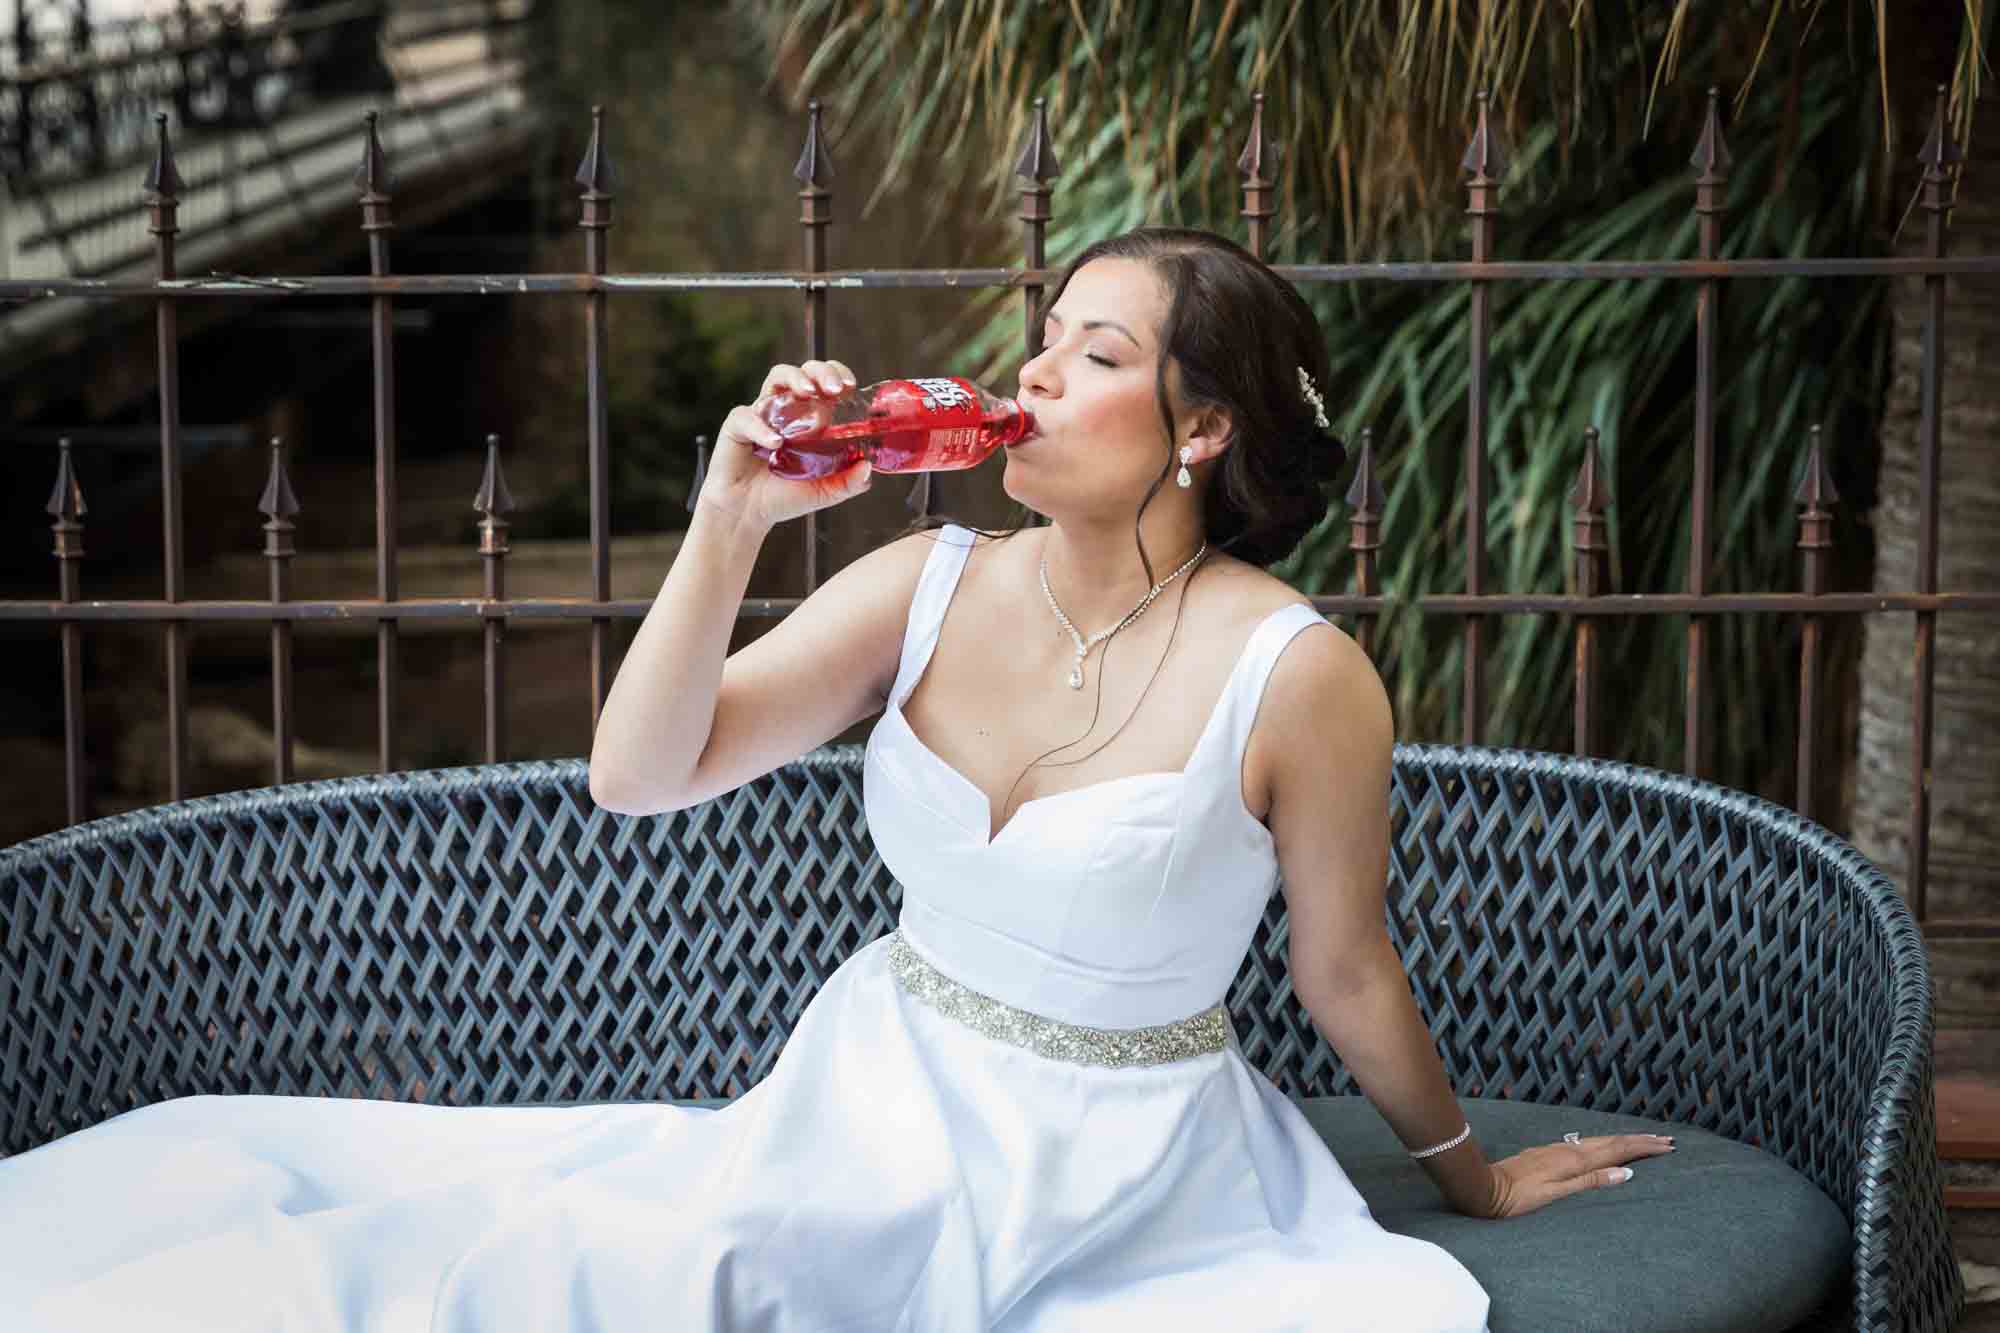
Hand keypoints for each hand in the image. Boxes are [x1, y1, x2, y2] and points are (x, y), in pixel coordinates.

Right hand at [696, 359, 871, 530]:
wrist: (746, 515)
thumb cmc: (782, 497)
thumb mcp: (823, 492)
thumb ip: (848, 482)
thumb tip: (868, 468)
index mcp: (806, 418)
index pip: (823, 382)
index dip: (837, 375)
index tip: (850, 387)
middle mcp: (785, 410)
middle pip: (803, 372)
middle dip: (820, 371)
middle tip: (834, 389)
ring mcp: (761, 414)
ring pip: (776, 378)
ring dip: (794, 378)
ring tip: (807, 392)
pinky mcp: (736, 427)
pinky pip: (746, 417)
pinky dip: (761, 427)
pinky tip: (774, 443)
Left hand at [1480, 1132, 1675, 1218]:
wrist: (1486, 1188)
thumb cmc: (1519, 1197)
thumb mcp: (1557, 1194)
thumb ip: (1591, 1182)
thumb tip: (1625, 1174)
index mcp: (1575, 1160)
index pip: (1618, 1150)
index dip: (1643, 1148)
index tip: (1667, 1146)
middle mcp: (1569, 1150)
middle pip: (1612, 1142)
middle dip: (1640, 1141)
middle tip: (1665, 1140)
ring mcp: (1558, 1149)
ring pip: (1600, 1141)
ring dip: (1624, 1141)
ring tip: (1643, 1141)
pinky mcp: (1550, 1153)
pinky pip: (1587, 1145)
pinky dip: (1605, 1145)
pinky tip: (1605, 1147)